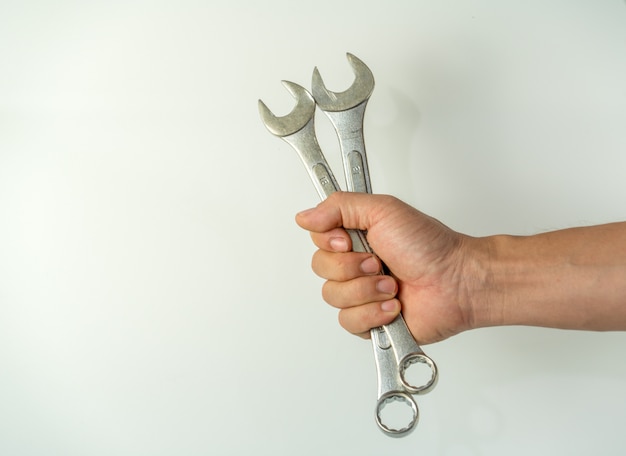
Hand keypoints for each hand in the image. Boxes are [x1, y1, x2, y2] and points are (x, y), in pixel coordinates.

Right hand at [295, 192, 483, 343]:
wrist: (455, 282)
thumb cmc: (428, 246)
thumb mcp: (383, 210)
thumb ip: (339, 206)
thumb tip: (305, 216)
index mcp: (356, 236)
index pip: (317, 239)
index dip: (330, 242)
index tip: (350, 240)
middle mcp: (355, 264)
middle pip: (320, 269)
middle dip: (352, 267)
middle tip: (379, 263)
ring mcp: (361, 294)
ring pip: (333, 297)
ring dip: (366, 290)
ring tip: (392, 285)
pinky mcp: (369, 321)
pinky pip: (348, 322)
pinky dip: (373, 313)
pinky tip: (393, 305)